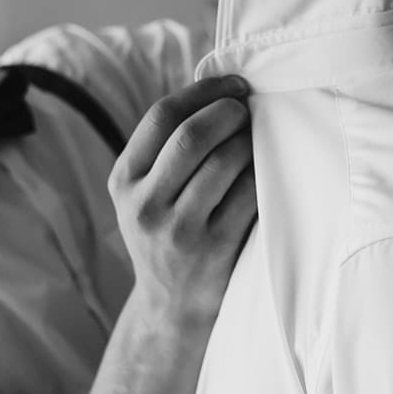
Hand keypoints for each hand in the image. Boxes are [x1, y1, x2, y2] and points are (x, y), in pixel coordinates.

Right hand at [108, 75, 256, 329]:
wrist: (171, 309)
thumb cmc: (169, 234)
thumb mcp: (145, 195)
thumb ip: (166, 150)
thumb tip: (219, 89)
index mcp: (124, 181)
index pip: (161, 117)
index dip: (203, 91)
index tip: (234, 84)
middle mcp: (143, 205)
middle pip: (191, 135)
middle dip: (229, 113)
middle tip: (249, 110)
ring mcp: (178, 231)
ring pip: (224, 162)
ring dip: (250, 142)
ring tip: (259, 140)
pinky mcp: (214, 250)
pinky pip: (249, 196)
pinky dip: (263, 176)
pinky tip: (268, 171)